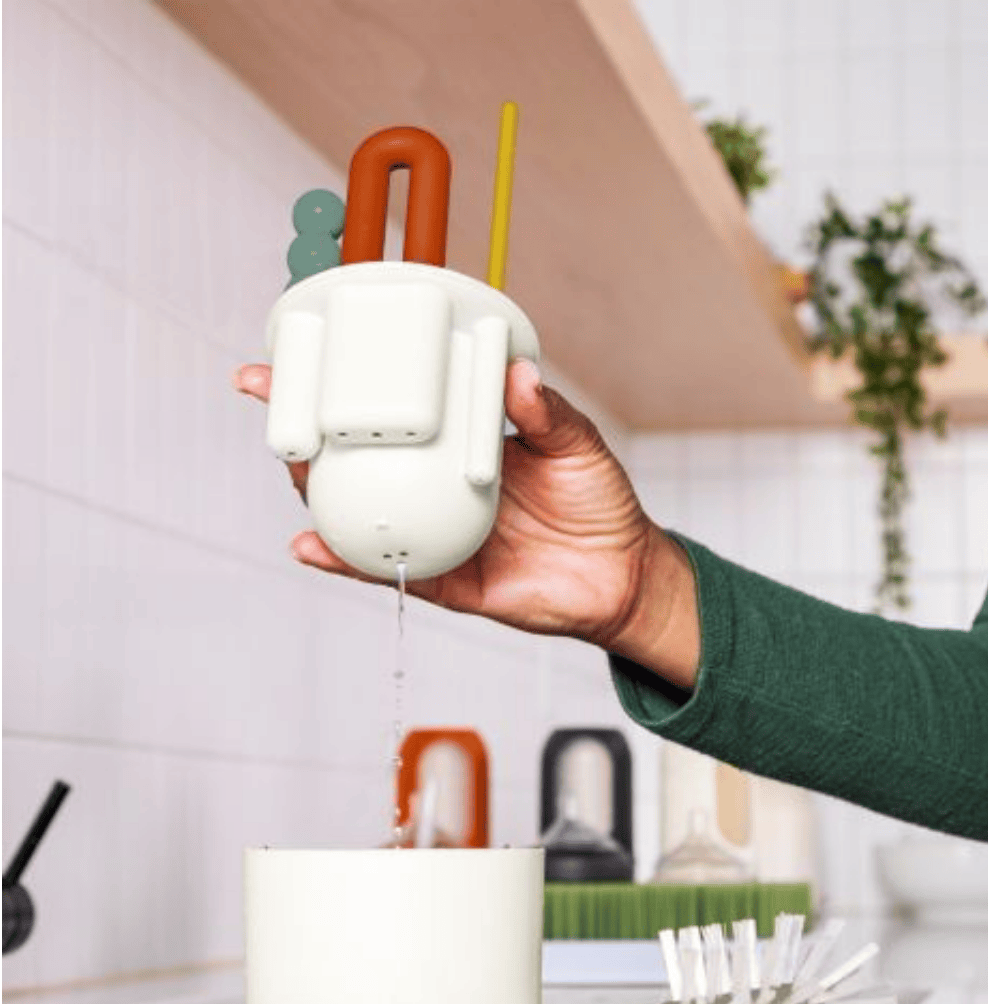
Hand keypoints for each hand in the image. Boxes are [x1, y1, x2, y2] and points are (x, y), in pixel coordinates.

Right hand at [233, 361, 700, 687]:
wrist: (623, 575)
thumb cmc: (599, 502)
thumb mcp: (578, 444)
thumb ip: (545, 413)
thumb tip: (515, 374)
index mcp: (463, 443)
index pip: (399, 405)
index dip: (351, 380)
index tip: (303, 348)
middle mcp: (438, 485)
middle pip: (359, 456)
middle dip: (307, 428)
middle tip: (272, 397)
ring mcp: (435, 532)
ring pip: (359, 512)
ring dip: (315, 491)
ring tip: (290, 461)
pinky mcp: (443, 581)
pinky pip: (386, 571)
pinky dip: (346, 562)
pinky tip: (311, 547)